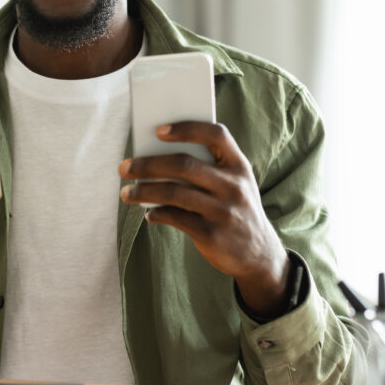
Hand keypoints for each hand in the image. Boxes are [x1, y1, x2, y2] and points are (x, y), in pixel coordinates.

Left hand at [119, 122, 290, 316]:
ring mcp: (224, 211)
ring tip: (126, 192)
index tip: (157, 130)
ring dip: (143, 191)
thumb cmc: (235, 208)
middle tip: (124, 167)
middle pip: (184, 165)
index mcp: (239, 166)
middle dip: (148, 164)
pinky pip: (175, 218)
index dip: (186, 129)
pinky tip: (149, 213)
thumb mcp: (234, 184)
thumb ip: (208, 168)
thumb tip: (155, 156)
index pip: (216, 135)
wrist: (259, 255)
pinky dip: (156, 214)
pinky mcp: (212, 234)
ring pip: (173, 192)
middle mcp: (234, 186)